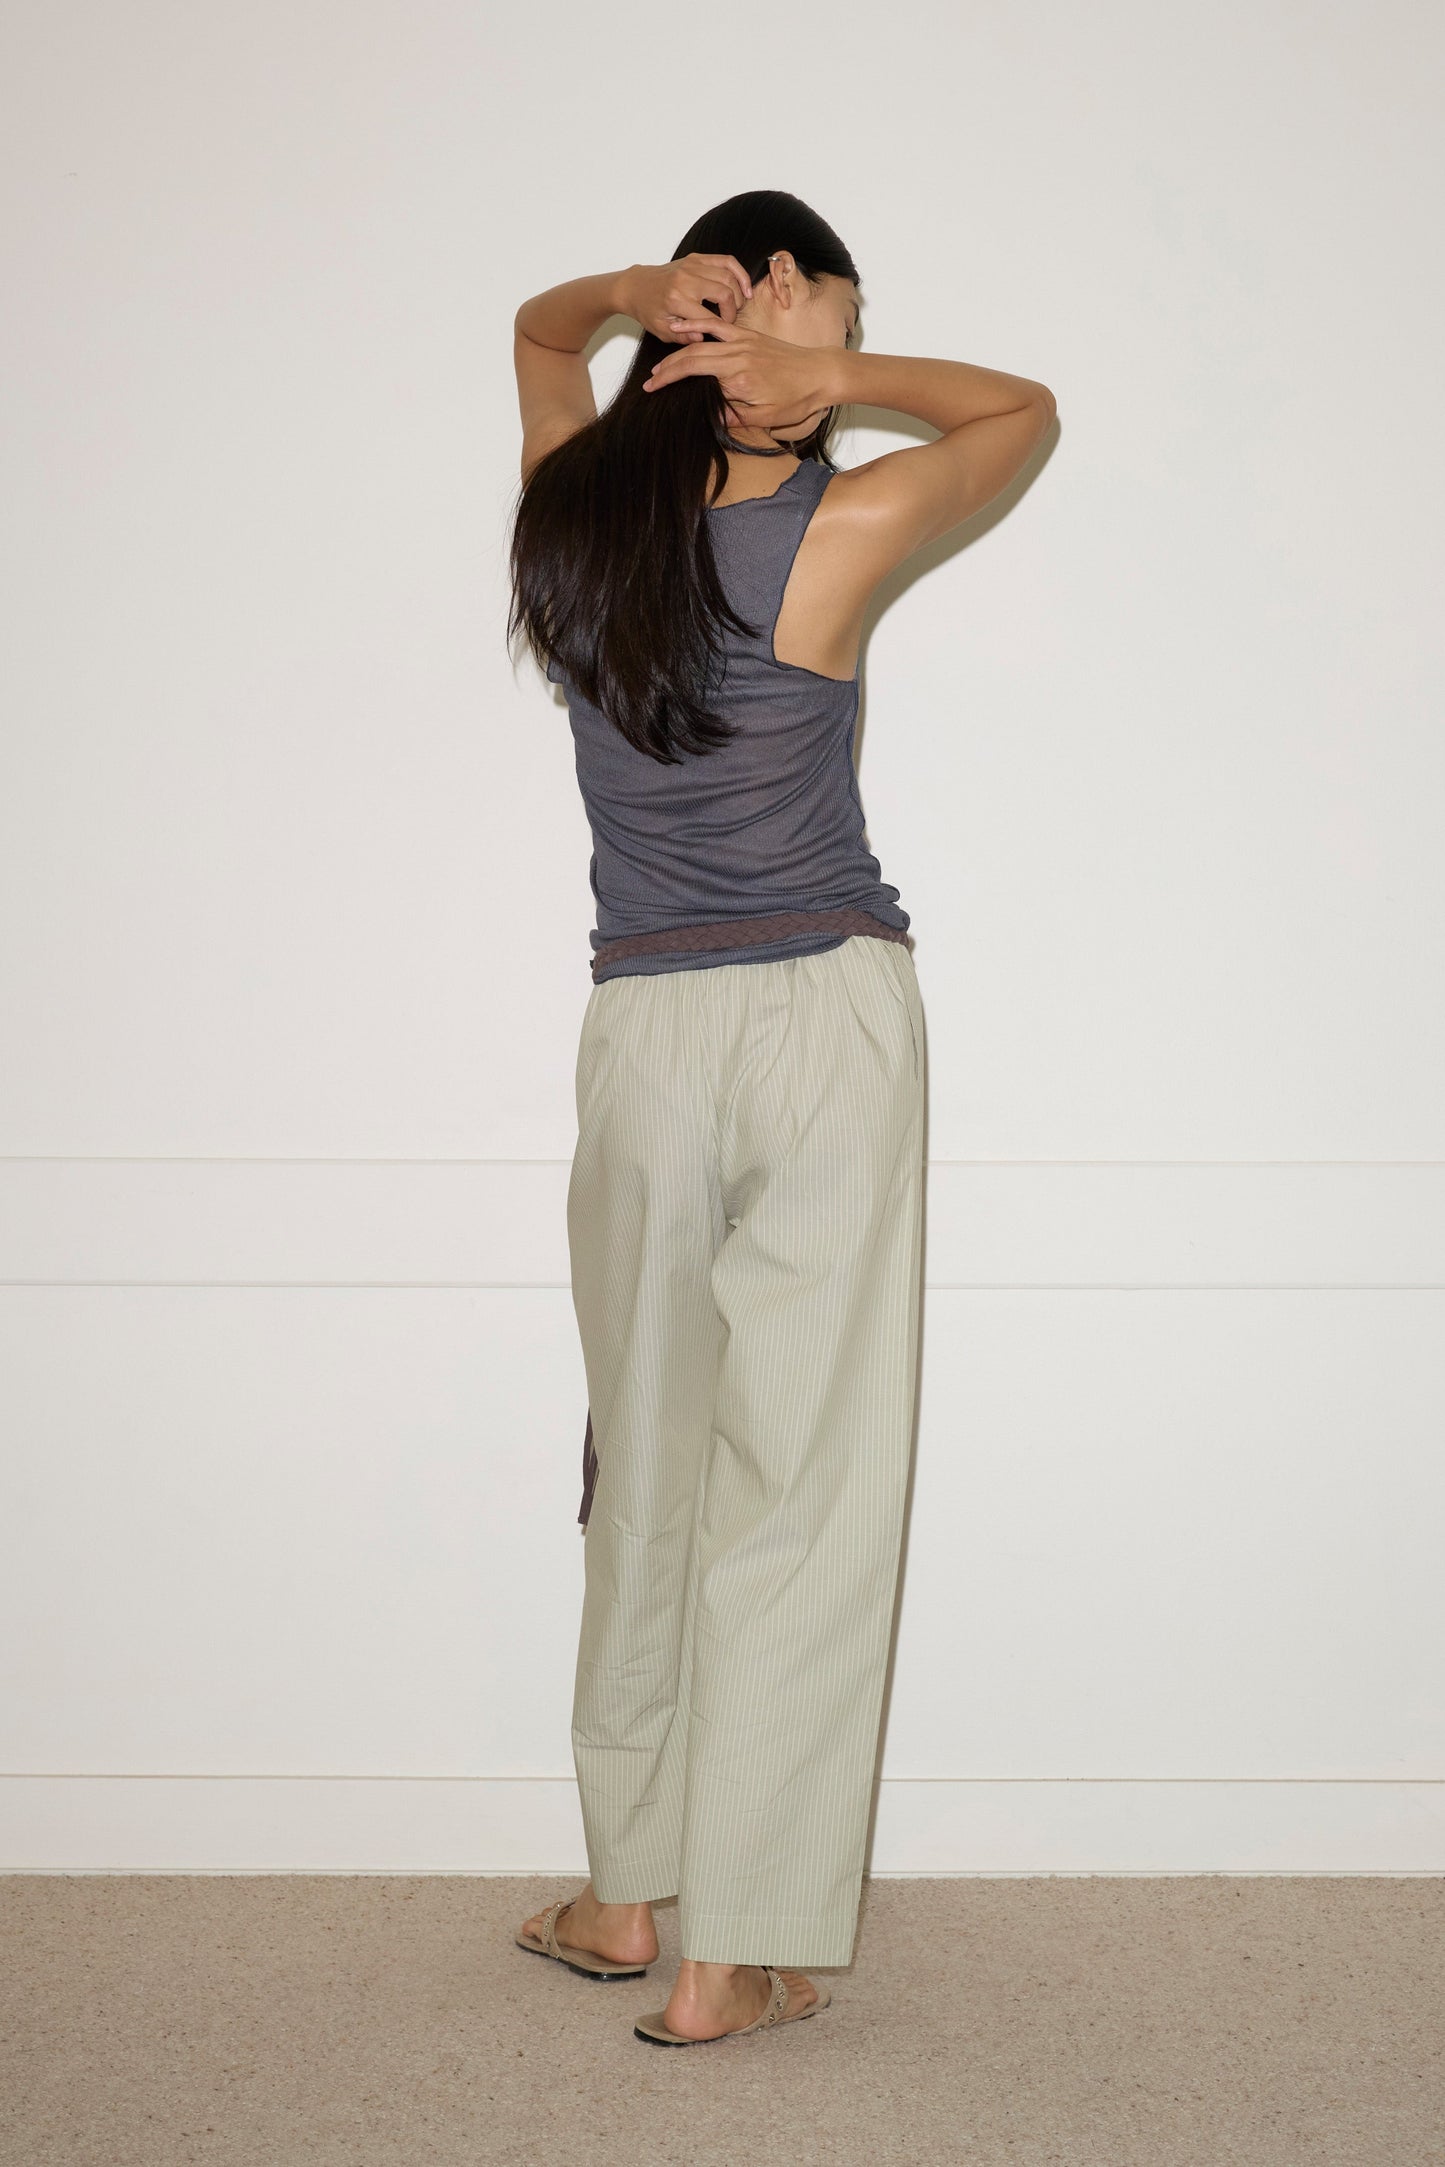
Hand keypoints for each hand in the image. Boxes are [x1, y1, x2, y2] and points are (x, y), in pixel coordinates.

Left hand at [618, 255, 753, 343]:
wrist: (636, 286)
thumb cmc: (649, 310)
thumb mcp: (662, 331)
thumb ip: (683, 336)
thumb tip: (703, 339)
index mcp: (677, 300)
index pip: (710, 317)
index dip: (722, 328)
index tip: (724, 335)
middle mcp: (686, 279)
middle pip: (725, 293)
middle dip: (733, 310)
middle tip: (731, 321)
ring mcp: (692, 265)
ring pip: (728, 275)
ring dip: (739, 292)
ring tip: (739, 306)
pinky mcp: (696, 258)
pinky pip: (726, 260)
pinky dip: (739, 272)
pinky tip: (745, 287)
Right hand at [642, 317, 839, 435]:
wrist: (821, 373)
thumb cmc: (798, 397)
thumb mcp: (766, 417)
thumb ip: (736, 416)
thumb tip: (712, 417)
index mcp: (738, 378)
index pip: (695, 377)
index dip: (670, 383)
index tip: (653, 390)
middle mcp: (737, 356)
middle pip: (692, 358)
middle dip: (667, 369)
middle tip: (650, 381)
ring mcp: (742, 342)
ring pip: (701, 341)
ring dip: (677, 350)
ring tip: (659, 362)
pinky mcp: (748, 335)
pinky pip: (719, 327)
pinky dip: (699, 325)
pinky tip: (683, 325)